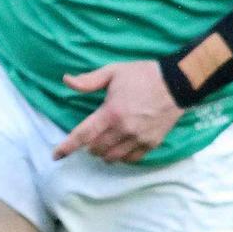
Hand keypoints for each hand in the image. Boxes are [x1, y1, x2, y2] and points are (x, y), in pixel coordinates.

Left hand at [53, 59, 183, 163]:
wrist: (176, 84)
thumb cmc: (143, 75)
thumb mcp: (113, 72)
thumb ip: (89, 80)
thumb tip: (67, 81)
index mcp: (111, 112)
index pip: (83, 135)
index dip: (67, 147)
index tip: (56, 155)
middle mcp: (123, 129)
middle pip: (96, 149)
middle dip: (89, 145)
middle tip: (92, 135)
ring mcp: (138, 138)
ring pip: (112, 157)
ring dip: (103, 153)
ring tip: (105, 143)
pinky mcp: (151, 143)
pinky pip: (131, 159)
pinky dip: (121, 157)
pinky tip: (120, 148)